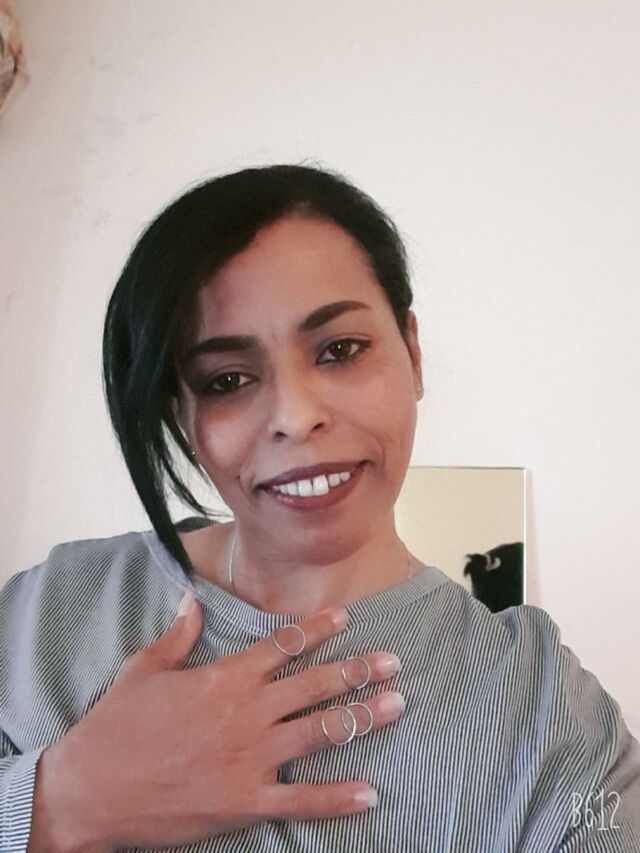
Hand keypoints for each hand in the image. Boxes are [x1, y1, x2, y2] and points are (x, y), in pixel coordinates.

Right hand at [39, 596, 404, 850]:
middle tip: (392, 660)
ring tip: (396, 704)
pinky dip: (337, 798)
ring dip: (362, 717)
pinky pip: (301, 800)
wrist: (90, 789)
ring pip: (320, 731)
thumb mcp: (143, 668)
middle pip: (315, 684)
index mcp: (226, 676)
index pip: (284, 644)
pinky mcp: (245, 801)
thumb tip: (189, 598)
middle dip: (358, 669)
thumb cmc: (115, 726)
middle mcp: (248, 711)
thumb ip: (177, 634)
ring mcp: (251, 758)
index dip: (319, 629)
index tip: (347, 618)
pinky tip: (369, 793)